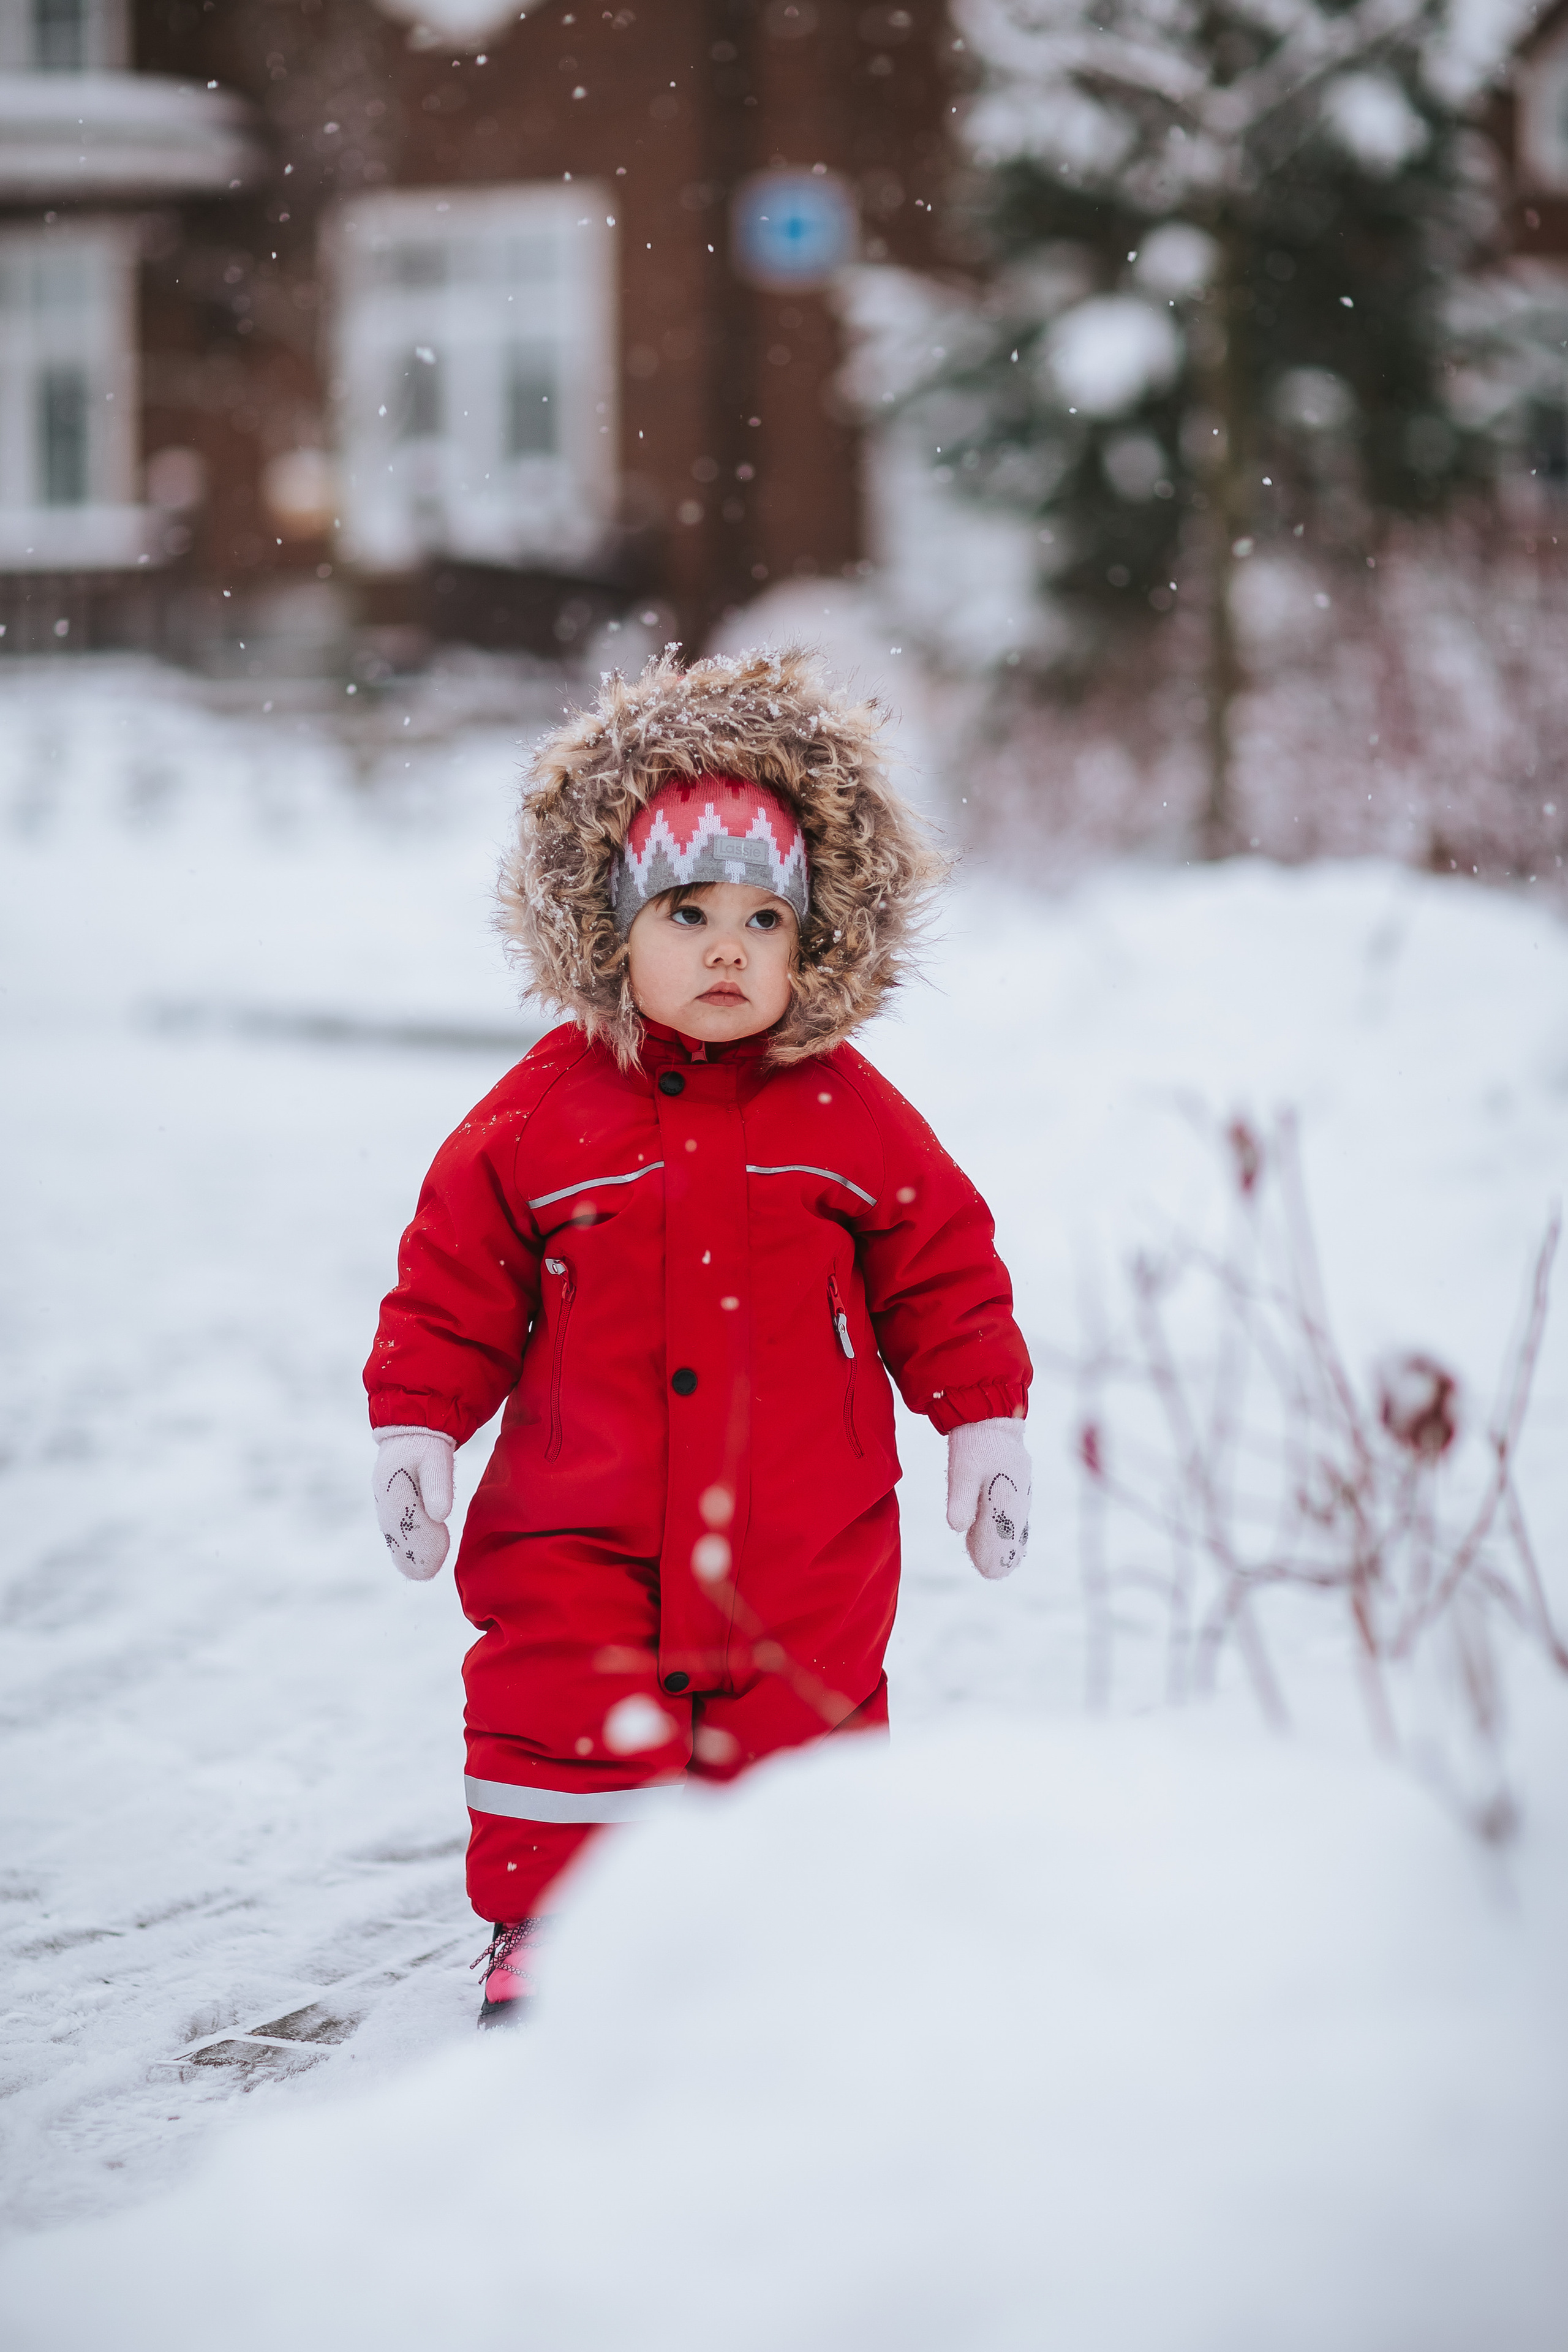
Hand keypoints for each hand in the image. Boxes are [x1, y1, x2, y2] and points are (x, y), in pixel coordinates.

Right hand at [373, 1427, 454, 1580]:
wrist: (412, 1427)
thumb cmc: (427, 1443)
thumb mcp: (436, 1457)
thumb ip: (438, 1484)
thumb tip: (440, 1514)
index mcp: (394, 1483)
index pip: (406, 1520)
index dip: (420, 1542)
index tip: (432, 1561)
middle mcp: (385, 1495)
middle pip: (397, 1530)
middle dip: (411, 1553)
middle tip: (426, 1574)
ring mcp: (385, 1499)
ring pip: (394, 1531)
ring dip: (405, 1551)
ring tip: (420, 1572)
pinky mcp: (391, 1501)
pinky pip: (394, 1527)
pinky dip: (402, 1543)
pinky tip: (412, 1558)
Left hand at [946, 1418, 1030, 1580]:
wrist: (988, 1410)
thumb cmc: (973, 1441)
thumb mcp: (962, 1470)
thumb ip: (961, 1500)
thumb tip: (957, 1528)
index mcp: (1007, 1495)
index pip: (1004, 1535)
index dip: (997, 1555)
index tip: (991, 1573)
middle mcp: (1018, 1493)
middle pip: (1012, 1531)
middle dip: (1003, 1551)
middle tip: (992, 1572)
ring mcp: (1019, 1484)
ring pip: (1015, 1519)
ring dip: (1006, 1538)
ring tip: (998, 1558)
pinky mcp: (1015, 1476)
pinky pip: (1015, 1506)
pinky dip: (1009, 1522)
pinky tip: (1004, 1529)